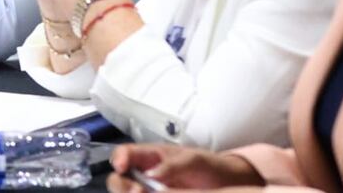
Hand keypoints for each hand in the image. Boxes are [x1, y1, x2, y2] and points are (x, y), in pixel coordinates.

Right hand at [106, 144, 263, 192]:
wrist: (224, 184)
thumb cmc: (207, 166)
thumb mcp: (192, 160)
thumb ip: (172, 165)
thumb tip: (150, 174)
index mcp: (149, 156)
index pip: (124, 153)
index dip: (118, 159)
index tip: (122, 167)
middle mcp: (143, 174)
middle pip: (118, 179)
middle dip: (121, 185)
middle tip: (136, 191)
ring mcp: (149, 190)